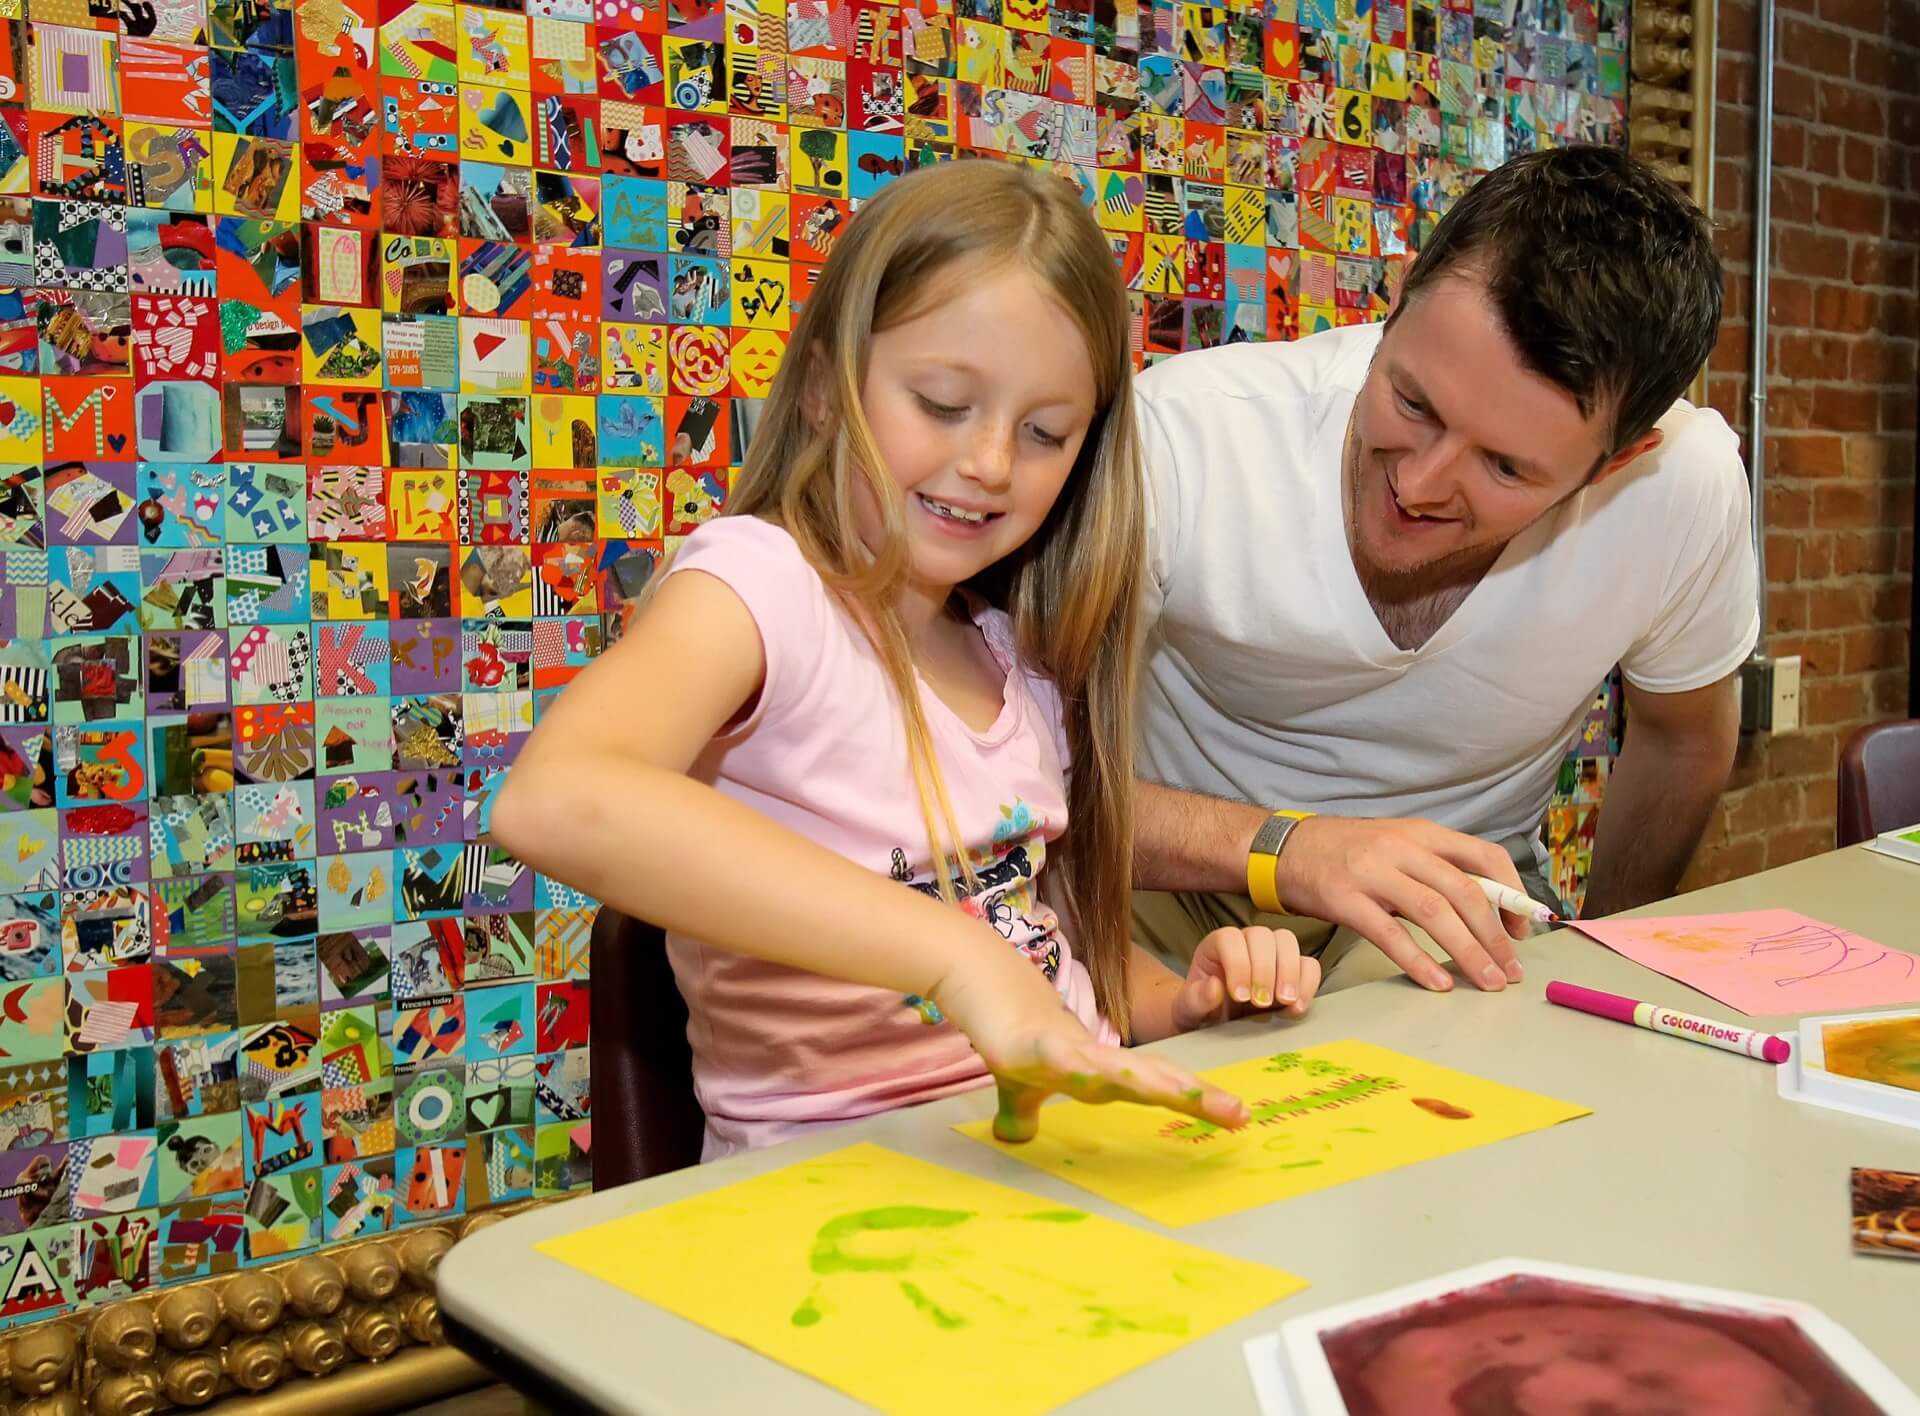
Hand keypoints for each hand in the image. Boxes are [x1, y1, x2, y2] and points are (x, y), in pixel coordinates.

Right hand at [935, 944, 1250, 1143]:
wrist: (985, 983)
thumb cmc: (1011, 1033)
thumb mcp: (1017, 1087)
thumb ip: (1024, 1113)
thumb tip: (1013, 1137)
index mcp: (1101, 1075)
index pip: (1157, 1088)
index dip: (1194, 1100)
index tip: (1236, 1118)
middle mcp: (1096, 1062)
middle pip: (1155, 1080)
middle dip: (1196, 1097)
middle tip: (1239, 1114)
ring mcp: (1069, 1052)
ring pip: (1122, 1071)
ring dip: (1158, 1083)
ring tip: (1194, 1097)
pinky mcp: (1036, 1047)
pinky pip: (1062, 1061)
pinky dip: (1080, 1069)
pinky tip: (1096, 1080)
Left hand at [1171, 925, 1320, 1031]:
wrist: (1216, 1021)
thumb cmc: (1201, 1009)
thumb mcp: (1188, 1009)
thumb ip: (1195, 999)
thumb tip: (1214, 986)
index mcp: (1217, 944)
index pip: (1230, 939)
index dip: (1237, 964)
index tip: (1240, 997)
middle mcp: (1246, 941)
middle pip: (1262, 936)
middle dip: (1265, 970)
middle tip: (1261, 1003)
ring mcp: (1271, 952)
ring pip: (1287, 942)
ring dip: (1289, 972)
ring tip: (1282, 1002)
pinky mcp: (1292, 970)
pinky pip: (1309, 964)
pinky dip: (1307, 984)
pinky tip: (1296, 1008)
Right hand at [1270, 817, 1530, 992]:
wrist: (1282, 846)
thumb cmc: (1345, 851)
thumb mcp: (1396, 846)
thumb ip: (1436, 869)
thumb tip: (1487, 909)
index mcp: (1421, 832)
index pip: (1485, 856)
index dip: (1512, 895)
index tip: (1522, 930)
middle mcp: (1401, 847)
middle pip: (1464, 891)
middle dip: (1496, 936)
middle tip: (1512, 971)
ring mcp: (1372, 872)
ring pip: (1435, 913)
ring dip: (1469, 952)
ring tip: (1488, 982)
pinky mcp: (1344, 898)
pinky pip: (1390, 935)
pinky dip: (1420, 962)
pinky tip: (1438, 983)